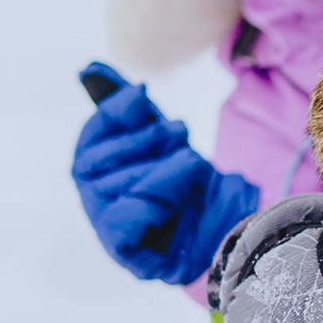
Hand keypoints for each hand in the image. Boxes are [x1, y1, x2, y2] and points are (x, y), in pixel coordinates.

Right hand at [71, 62, 258, 283]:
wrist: (233, 231)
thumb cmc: (194, 186)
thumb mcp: (166, 140)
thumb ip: (131, 109)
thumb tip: (92, 68)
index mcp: (102, 177)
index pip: (90, 141)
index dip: (111, 115)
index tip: (140, 94)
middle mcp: (97, 205)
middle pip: (97, 162)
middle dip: (143, 139)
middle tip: (180, 132)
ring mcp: (108, 232)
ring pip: (113, 187)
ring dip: (159, 170)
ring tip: (191, 167)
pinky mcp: (125, 254)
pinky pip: (122, 221)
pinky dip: (151, 201)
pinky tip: (176, 196)